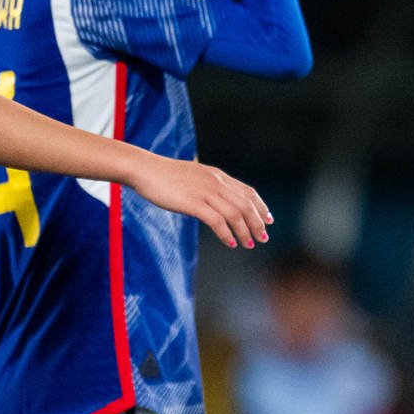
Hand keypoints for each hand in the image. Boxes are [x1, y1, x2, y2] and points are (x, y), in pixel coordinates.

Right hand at [129, 154, 271, 248]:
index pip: (248, 192)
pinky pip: (217, 221)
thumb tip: (217, 200)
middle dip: (257, 223)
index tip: (268, 219)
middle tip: (263, 237)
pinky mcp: (193, 203)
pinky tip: (231, 243)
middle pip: (246, 205)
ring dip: (245, 231)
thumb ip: (208, 186)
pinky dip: (227, 234)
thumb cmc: (165, 175)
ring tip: (249, 244)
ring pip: (235, 214)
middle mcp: (216, 183)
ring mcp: (205, 192)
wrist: (145, 169)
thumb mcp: (194, 176)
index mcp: (218, 176)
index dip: (261, 206)